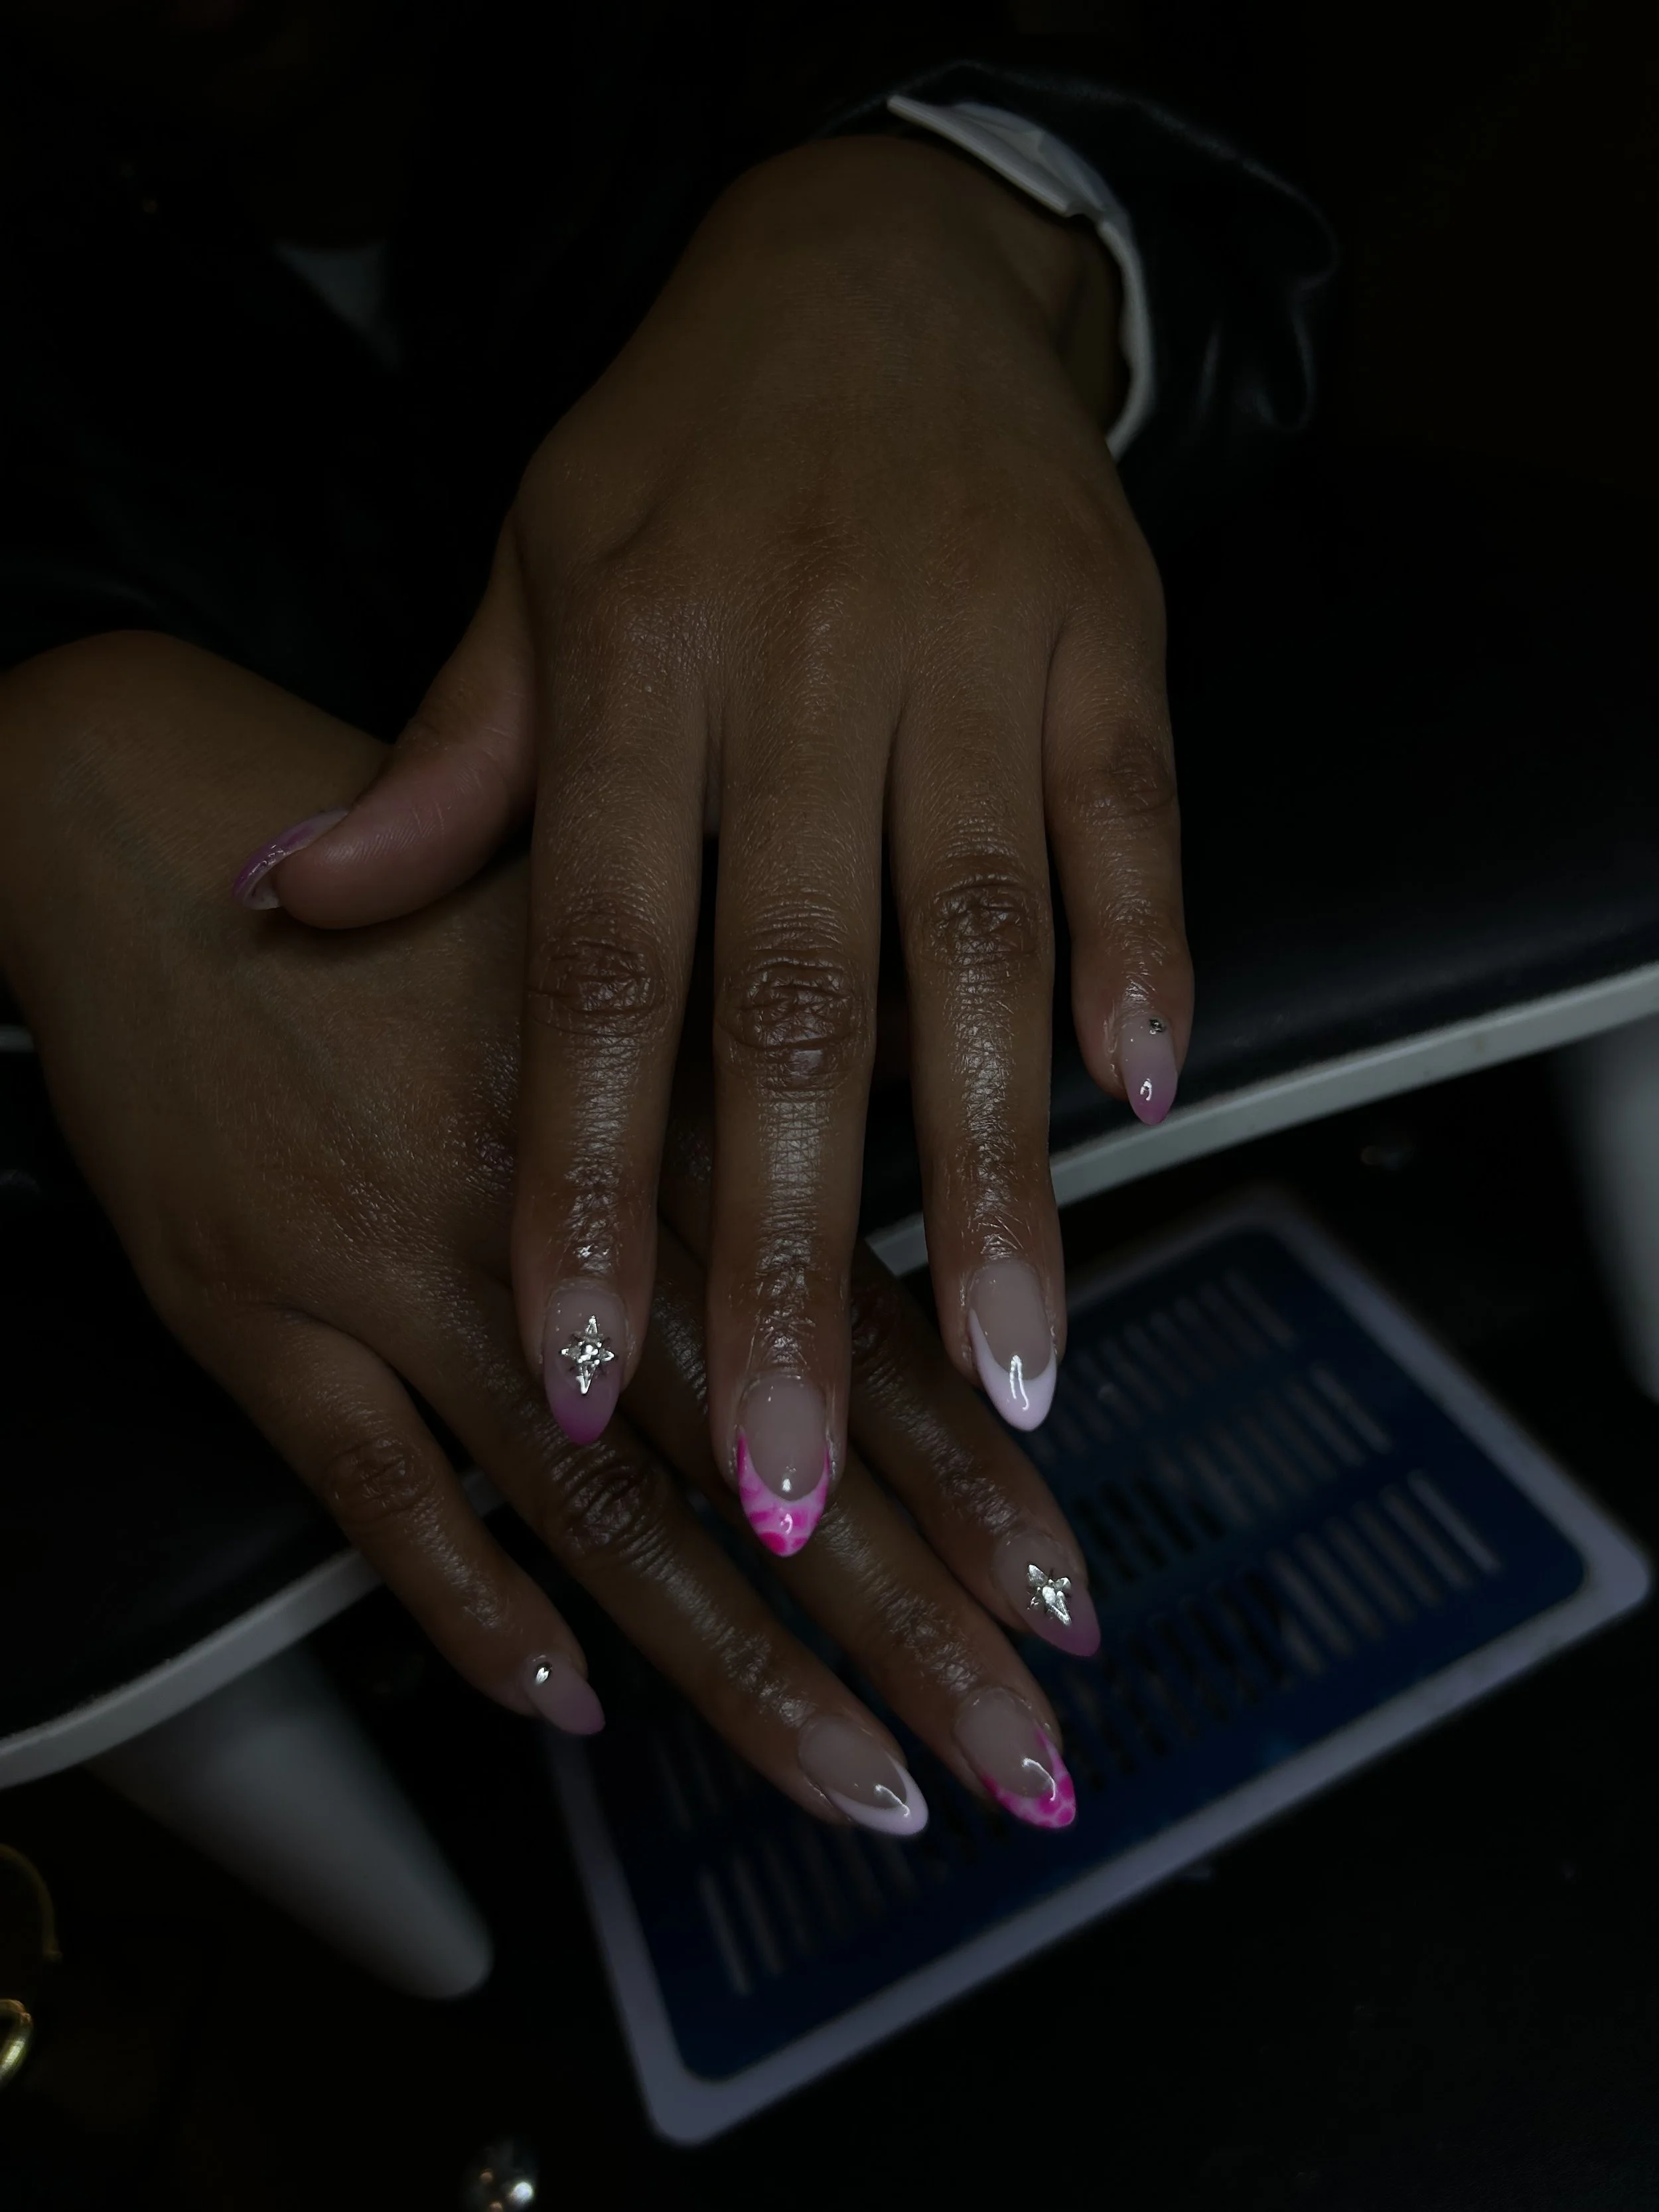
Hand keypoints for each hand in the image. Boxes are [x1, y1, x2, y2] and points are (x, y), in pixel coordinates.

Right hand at [0, 635, 1096, 1828]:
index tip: (1066, 1596)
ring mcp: (396, 1271)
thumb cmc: (403, 893)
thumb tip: (924, 1112)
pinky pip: (374, 1497)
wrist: (139, 834)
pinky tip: (570, 1709)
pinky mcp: (256, 1320)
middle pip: (755, 1446)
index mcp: (656, 1104)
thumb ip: (760, 1028)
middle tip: (1024, 1758)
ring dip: (738, 1669)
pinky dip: (469, 1606)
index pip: (847, 1320)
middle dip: (906, 1619)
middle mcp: (549, 1205)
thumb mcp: (607, 913)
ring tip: (866, 1786)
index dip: (964, 1473)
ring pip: (593, 1509)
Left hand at [247, 133, 1189, 1561]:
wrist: (881, 259)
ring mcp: (971, 659)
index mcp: (635, 675)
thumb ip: (443, 768)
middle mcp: (801, 680)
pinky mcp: (1110, 641)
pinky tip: (1147, 1105)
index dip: (584, 1188)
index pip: (598, 976)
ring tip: (1015, 1374)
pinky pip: (1135, 822)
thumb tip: (286, 900)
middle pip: (797, 1013)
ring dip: (1003, 1178)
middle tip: (793, 1478)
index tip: (575, 1378)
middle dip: (798, 1267)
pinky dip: (1148, 960)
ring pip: (985, 948)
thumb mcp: (533, 575)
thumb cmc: (689, 446)